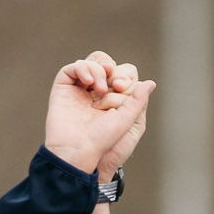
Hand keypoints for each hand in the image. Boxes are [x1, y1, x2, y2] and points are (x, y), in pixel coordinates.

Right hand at [44, 50, 155, 175]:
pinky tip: (88, 81)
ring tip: (99, 89)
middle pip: (107, 65)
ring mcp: (79, 90)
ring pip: (92, 63)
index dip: (125, 75)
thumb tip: (151, 83)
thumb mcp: (126, 121)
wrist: (77, 150)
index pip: (122, 74)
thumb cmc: (101, 141)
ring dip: (99, 69)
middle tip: (115, 85)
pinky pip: (72, 68)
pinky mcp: (63, 88)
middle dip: (114, 70)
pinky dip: (82, 67)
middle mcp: (95, 93)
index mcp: (112, 100)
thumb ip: (138, 101)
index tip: (122, 87)